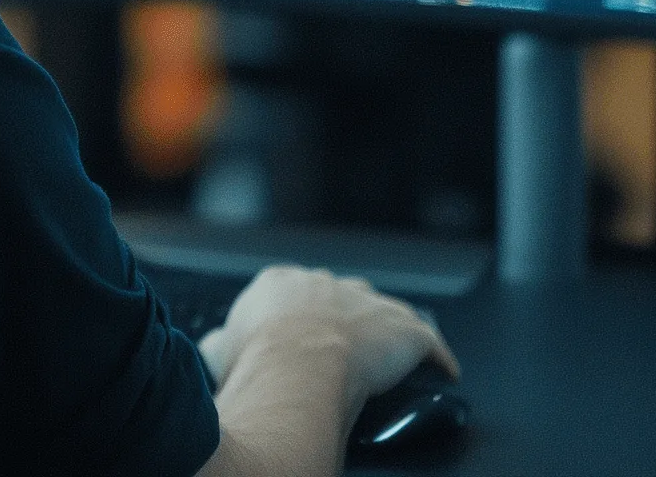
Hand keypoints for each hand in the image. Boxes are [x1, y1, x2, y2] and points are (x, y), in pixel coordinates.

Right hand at [196, 264, 457, 398]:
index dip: (298, 316)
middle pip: (341, 295)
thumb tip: (214, 344)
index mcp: (279, 282)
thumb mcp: (218, 348)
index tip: (298, 337)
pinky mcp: (407, 331)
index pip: (293, 291)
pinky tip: (441, 372)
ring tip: (390, 357)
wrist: (297, 365)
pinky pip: (429, 343)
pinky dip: (435, 359)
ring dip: (388, 334)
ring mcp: (368, 304)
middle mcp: (326, 284)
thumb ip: (220, 340)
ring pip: (385, 313)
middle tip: (342, 351)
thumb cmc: (255, 361)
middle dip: (344, 318)